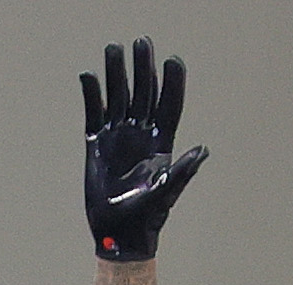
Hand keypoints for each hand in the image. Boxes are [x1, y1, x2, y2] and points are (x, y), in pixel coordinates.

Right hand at [81, 36, 207, 260]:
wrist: (119, 235)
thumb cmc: (147, 218)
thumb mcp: (167, 193)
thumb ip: (183, 170)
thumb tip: (203, 150)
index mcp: (162, 144)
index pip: (168, 106)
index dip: (172, 83)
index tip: (172, 60)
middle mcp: (141, 135)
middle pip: (143, 93)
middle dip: (143, 68)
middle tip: (142, 42)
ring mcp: (118, 137)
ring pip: (118, 97)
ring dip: (116, 73)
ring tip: (114, 49)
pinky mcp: (97, 144)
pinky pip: (94, 113)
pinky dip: (91, 95)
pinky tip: (89, 77)